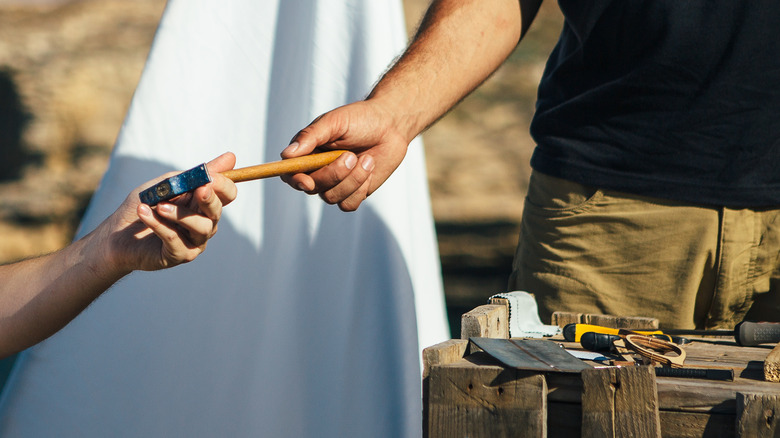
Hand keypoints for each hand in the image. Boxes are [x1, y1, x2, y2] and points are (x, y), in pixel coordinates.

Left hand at [104, 152, 237, 272]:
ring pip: (201, 227)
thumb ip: (195, 174)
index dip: (223, 185)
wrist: (116, 234)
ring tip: (158, 206)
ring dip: (180, 214)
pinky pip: (175, 239)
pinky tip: (144, 213)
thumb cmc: (144, 205)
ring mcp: (194, 242)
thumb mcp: (168, 184)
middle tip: (199, 189)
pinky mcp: (179, 256)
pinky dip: (159, 224)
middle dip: (209, 198)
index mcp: (203, 204)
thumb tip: (231, 157)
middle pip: (217, 211)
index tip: (209, 176)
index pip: (227, 194)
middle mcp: (204, 223)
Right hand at [281, 100, 409, 210]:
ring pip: (331, 197)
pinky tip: (369, 169)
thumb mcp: (334, 122)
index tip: (307, 181)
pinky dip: (360, 188)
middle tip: (350, 156)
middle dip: (333, 175)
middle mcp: (317, 171)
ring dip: (352, 179)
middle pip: (312, 188)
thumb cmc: (360, 119)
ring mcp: (335, 184)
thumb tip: (287, 154)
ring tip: (367, 159)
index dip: (295, 180)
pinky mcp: (353, 193)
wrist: (391, 126)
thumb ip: (311, 136)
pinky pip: (348, 205)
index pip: (290, 174)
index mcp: (307, 153)